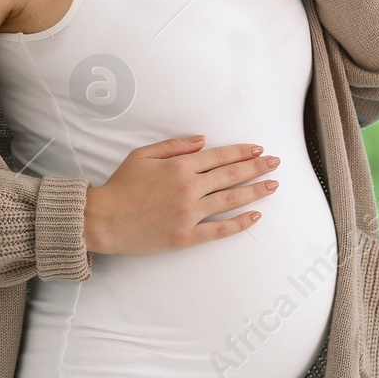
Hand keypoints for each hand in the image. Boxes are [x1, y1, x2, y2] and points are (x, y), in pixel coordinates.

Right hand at [82, 136, 280, 255]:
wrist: (103, 220)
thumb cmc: (120, 186)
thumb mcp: (143, 155)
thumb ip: (174, 146)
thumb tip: (203, 141)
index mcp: (179, 167)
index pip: (219, 156)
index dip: (241, 152)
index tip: (258, 149)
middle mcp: (189, 188)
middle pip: (231, 175)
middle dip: (256, 167)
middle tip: (275, 163)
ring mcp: (190, 213)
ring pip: (230, 200)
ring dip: (255, 192)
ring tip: (272, 185)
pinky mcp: (186, 236)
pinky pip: (219, 229)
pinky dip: (239, 222)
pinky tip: (254, 216)